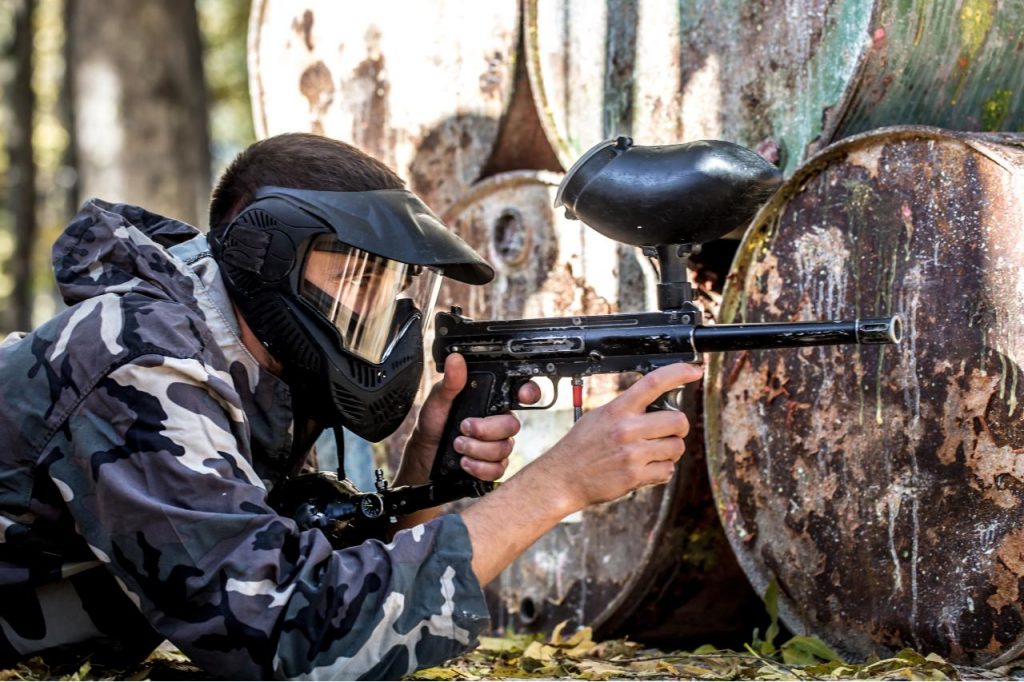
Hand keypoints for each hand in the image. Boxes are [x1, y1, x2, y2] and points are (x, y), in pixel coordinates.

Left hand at [400, 353, 539, 482]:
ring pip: (504, 448)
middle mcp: (499, 422)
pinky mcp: (494, 465)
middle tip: (464, 427)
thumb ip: (451, 382)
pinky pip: (498, 469)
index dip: (529, 392)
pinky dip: (479, 467)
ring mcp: (498, 444)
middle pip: (512, 425)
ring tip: (458, 445)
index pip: (520, 393)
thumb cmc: (434, 423)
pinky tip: (464, 462)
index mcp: (491, 401)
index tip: (523, 395)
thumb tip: (455, 359)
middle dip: (486, 429)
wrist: (425, 452)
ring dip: (477, 449)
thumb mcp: (439, 400)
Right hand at [530, 362, 702, 511]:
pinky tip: (644, 468)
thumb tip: (657, 402)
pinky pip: (667, 470)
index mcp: (617, 409)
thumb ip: (627, 408)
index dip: (679, 373)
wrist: (563, 478)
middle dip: (678, 427)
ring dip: (670, 451)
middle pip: (678, 420)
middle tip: (668, 431)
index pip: (653, 383)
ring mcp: (632, 454)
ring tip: (651, 453)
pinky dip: (661, 470)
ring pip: (677, 447)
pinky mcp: (635, 476)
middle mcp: (627, 430)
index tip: (694, 371)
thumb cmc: (581, 447)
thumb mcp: (599, 416)